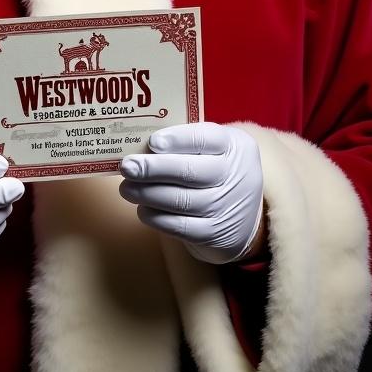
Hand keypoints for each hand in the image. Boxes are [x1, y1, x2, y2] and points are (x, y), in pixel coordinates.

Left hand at [119, 123, 264, 265]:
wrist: (245, 214)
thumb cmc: (217, 169)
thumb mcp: (214, 148)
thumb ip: (186, 141)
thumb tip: (141, 145)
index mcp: (233, 146)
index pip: (206, 138)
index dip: (177, 139)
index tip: (152, 142)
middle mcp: (234, 175)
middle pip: (189, 171)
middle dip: (153, 169)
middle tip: (127, 167)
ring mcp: (225, 206)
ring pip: (180, 200)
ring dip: (147, 194)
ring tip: (127, 188)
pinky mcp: (214, 233)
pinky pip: (180, 226)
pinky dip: (156, 217)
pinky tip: (142, 209)